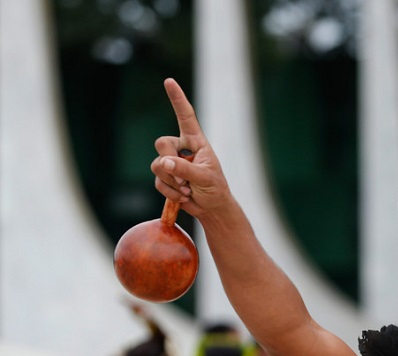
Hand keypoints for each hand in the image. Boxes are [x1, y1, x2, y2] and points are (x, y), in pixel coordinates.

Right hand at [151, 78, 232, 217]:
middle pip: (162, 144)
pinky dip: (170, 191)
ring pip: (157, 165)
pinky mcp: (165, 177)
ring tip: (188, 189)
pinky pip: (158, 181)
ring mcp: (171, 162)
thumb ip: (185, 169)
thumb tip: (164, 162)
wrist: (212, 208)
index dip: (177, 99)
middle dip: (170, 162)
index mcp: (196, 141)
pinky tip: (184, 196)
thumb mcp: (205, 178)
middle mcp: (181, 148)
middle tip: (185, 179)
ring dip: (172, 181)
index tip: (169, 81)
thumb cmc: (214, 189)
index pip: (185, 116)